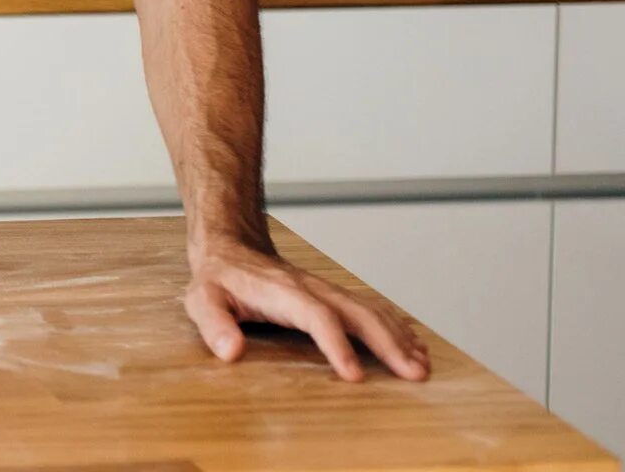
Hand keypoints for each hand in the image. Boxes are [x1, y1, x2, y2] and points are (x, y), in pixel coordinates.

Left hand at [185, 240, 429, 381]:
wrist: (230, 249)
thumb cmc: (217, 279)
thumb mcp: (201, 299)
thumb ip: (214, 324)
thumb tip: (230, 351)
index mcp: (284, 292)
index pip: (317, 317)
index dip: (337, 345)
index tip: (354, 375)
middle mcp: (313, 289)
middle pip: (359, 313)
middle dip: (389, 343)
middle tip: (414, 375)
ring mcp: (327, 291)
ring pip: (372, 311)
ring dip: (400, 337)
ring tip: (422, 366)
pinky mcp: (333, 297)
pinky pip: (371, 309)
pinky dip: (396, 327)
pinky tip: (414, 346)